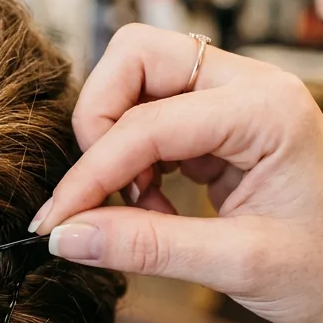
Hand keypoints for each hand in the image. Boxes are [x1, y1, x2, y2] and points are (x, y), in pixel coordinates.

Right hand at [29, 24, 322, 322]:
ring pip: (139, 79)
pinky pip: (153, 115)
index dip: (91, 173)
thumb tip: (68, 237)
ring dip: (116, 139)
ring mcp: (235, 100)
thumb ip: (147, 247)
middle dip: (99, 119)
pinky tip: (152, 203)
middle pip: (138, 57)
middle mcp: (249, 88)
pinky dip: (135, 157)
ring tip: (136, 204)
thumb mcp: (239, 266)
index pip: (146, 123)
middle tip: (99, 189)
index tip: (56, 221)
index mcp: (266, 110)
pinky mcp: (221, 124)